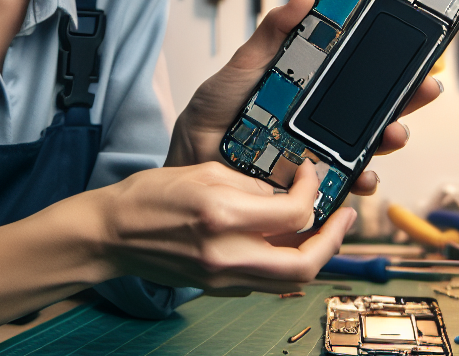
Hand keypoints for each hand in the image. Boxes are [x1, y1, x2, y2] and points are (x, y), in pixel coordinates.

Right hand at [98, 159, 357, 293]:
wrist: (113, 233)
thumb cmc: (148, 197)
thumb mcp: (204, 171)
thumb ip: (251, 185)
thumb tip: (284, 193)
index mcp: (222, 216)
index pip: (293, 214)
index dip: (311, 192)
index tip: (310, 176)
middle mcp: (227, 253)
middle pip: (305, 263)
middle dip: (333, 240)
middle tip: (345, 218)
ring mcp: (223, 276)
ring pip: (291, 280)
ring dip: (316, 256)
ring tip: (326, 232)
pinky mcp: (219, 286)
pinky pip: (267, 281)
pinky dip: (286, 263)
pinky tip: (288, 242)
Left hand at [167, 0, 442, 195]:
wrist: (187, 161)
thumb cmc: (211, 115)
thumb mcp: (242, 66)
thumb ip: (274, 32)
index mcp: (308, 88)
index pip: (357, 73)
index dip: (389, 63)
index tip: (416, 46)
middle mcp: (319, 120)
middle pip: (373, 109)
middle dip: (405, 99)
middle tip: (425, 86)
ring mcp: (318, 153)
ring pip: (366, 146)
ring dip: (389, 140)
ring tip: (395, 133)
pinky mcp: (309, 185)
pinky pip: (343, 185)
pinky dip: (359, 181)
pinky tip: (362, 176)